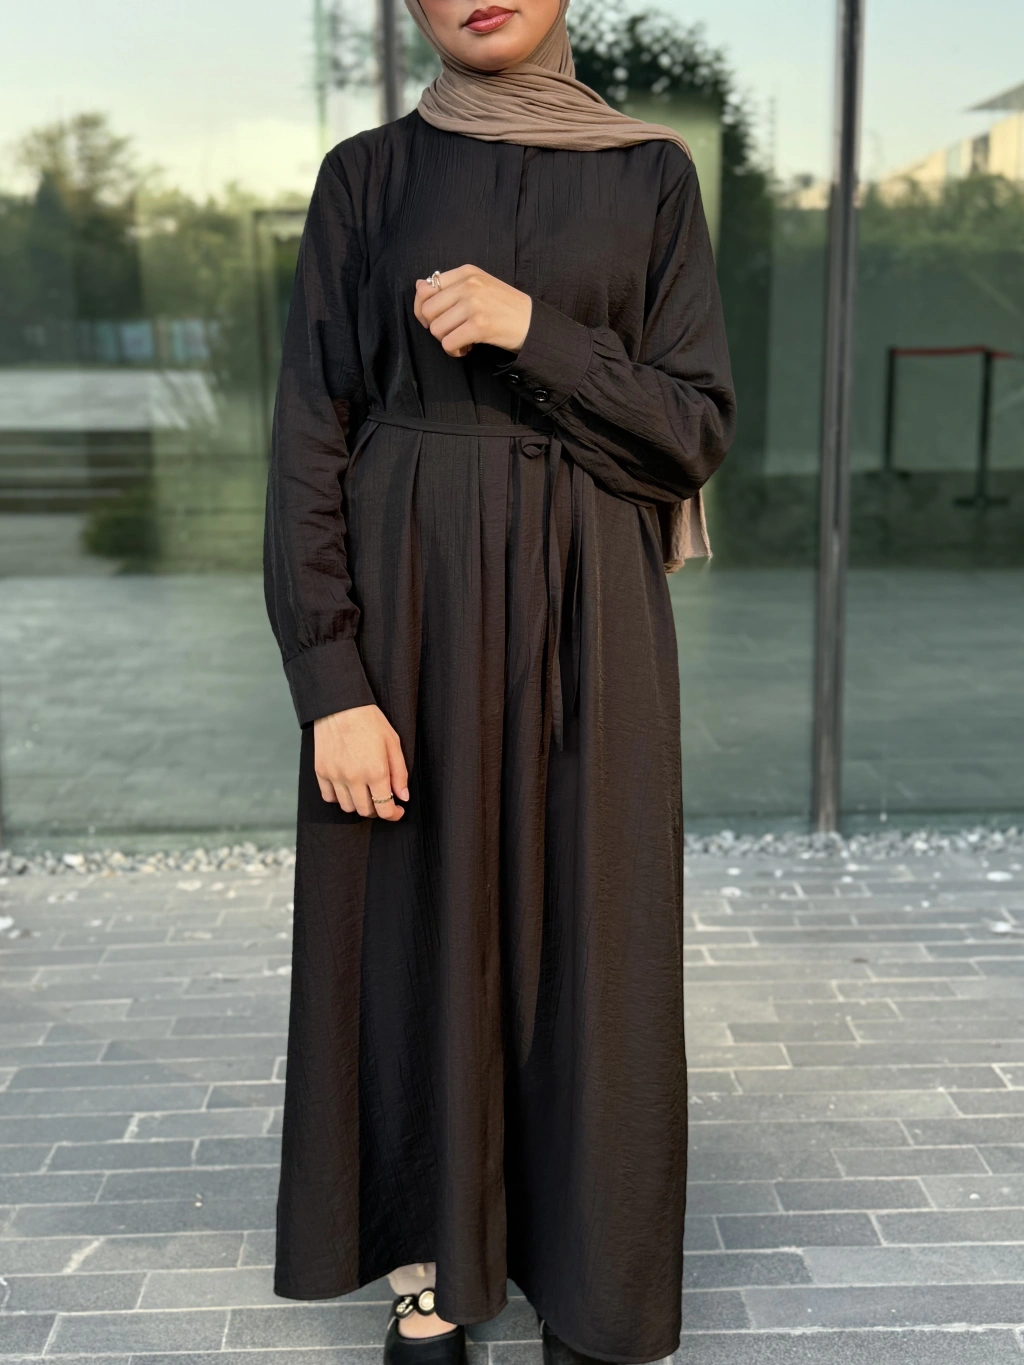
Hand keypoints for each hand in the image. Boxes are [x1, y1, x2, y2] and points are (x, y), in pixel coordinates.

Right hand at [313, 705, 408, 820]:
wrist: (340, 705)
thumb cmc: (369, 720)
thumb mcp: (393, 743)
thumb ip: (399, 773)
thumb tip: (402, 797)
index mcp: (376, 772)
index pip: (384, 809)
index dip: (394, 815)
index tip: (397, 811)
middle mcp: (354, 778)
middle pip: (366, 811)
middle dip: (378, 810)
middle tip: (382, 799)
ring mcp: (335, 776)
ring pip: (347, 807)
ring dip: (358, 805)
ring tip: (365, 792)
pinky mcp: (321, 772)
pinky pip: (330, 797)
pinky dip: (339, 797)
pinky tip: (347, 787)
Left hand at [413, 266, 531, 357]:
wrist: (533, 323)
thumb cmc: (503, 307)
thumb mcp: (478, 287)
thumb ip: (449, 286)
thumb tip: (419, 286)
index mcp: (466, 272)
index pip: (426, 289)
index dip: (423, 309)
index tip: (436, 319)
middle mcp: (469, 285)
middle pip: (427, 311)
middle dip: (435, 327)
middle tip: (451, 332)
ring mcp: (474, 304)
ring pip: (436, 329)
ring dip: (446, 340)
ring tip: (462, 340)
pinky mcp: (480, 326)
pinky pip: (448, 343)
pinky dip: (454, 351)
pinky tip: (466, 348)